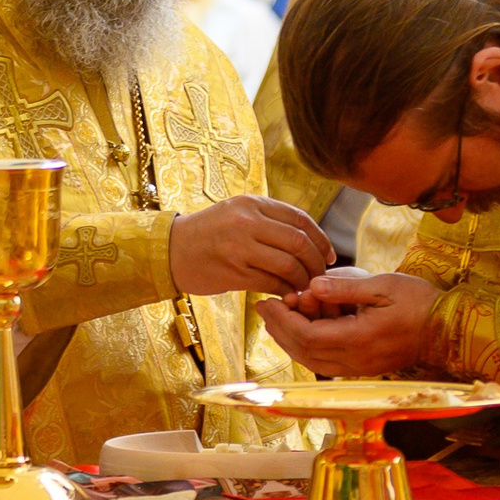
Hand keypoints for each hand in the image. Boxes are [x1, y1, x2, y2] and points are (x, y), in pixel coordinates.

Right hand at [168, 195, 334, 296]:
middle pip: (299, 242)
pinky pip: (272, 283)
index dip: (321, 239)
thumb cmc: (208, 233)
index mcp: (252, 203)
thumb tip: (309, 238)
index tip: (329, 255)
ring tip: (305, 288)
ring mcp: (240, 247)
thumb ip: (268, 219)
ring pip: (289, 265)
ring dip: (303, 280)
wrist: (170, 250)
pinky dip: (286, 291)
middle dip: (316, 263)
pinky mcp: (234, 272)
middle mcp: (247, 221)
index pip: (300, 219)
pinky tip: (288, 295)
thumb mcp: (237, 212)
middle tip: (321, 276)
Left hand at [257, 271, 440, 376]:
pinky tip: (304, 325)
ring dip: (291, 339)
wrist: (448, 329)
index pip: (307, 336)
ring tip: (279, 315)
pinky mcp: (363, 368)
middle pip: (303, 352)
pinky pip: (325, 362)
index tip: (269, 300)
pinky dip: (308, 345)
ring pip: (312, 361)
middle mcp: (355, 361)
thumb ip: (345, 288)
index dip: (283, 320)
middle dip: (279, 330)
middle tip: (265, 307)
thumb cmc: (419, 302)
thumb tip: (312, 285)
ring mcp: (359, 368)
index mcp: (358, 340)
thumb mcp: (383, 285)